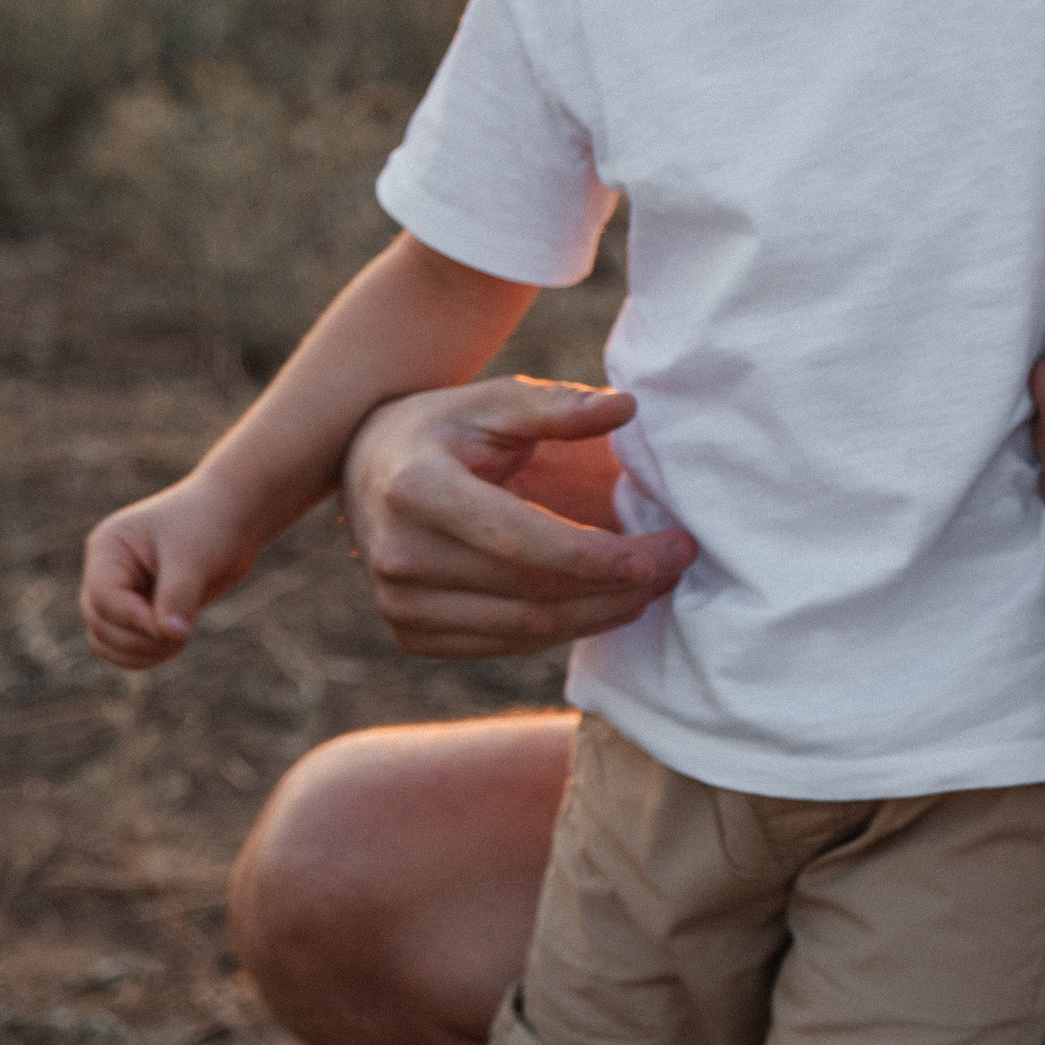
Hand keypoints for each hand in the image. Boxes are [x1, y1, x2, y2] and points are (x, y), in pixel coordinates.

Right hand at [81, 473, 263, 669]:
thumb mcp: (193, 557)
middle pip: (99, 624)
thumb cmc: (209, 524)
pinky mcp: (140, 611)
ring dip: (140, 652)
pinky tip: (176, 643)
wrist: (233, 518)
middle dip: (138, 639)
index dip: (133, 618)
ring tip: (178, 642)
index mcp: (108, 549)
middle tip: (180, 636)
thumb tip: (171, 635)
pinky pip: (126, 647)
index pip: (103, 597)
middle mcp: (107, 573)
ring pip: (106, 641)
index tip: (171, 626)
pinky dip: (146, 654)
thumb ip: (178, 595)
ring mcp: (122, 594)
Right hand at [342, 378, 695, 660]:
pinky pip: (505, 643)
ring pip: (527, 630)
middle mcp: (401, 555)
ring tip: (654, 585)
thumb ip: (558, 407)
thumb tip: (625, 408)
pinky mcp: (409, 634)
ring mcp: (399, 603)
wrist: (366, 468)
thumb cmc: (444, 428)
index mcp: (419, 490)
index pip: (529, 541)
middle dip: (621, 585)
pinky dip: (564, 628)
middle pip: (535, 593)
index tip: (674, 546)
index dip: (609, 555)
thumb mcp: (494, 401)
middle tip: (678, 563)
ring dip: (602, 614)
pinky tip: (605, 604)